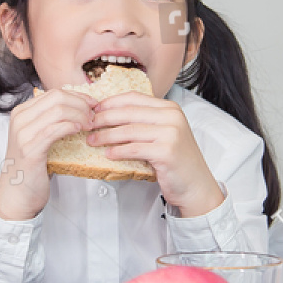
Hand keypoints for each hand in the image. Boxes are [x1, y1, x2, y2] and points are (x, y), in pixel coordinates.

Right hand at [0, 87, 95, 220]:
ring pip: (58, 111)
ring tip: (90, 125)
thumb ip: (51, 121)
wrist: (17, 194)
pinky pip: (55, 129)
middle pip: (57, 97)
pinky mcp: (30, 149)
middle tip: (93, 116)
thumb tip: (78, 106)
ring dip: (80, 116)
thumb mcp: (39, 137)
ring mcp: (23, 133)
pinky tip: (79, 131)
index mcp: (22, 113)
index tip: (92, 105)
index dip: (77, 96)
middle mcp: (19, 119)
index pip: (54, 93)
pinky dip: (71, 127)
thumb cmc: (32, 167)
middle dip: (81, 104)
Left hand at [87, 94, 223, 217]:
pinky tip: (108, 154)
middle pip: (128, 112)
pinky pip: (134, 149)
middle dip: (103, 118)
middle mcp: (172, 116)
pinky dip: (118, 151)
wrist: (196, 185)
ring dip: (106, 136)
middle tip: (87, 124)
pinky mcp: (166, 151)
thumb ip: (144, 122)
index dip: (110, 102)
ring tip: (92, 140)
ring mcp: (171, 133)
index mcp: (170, 108)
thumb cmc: (177, 161)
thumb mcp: (163, 134)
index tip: (93, 109)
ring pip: (129, 131)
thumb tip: (110, 115)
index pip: (134, 97)